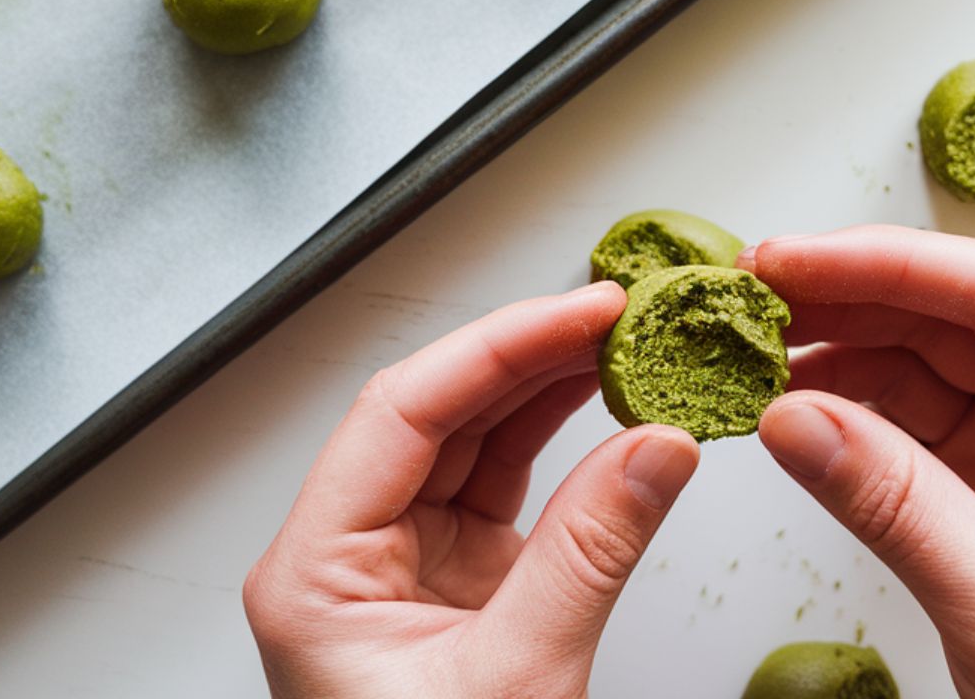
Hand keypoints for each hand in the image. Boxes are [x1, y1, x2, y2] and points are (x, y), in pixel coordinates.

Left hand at [244, 282, 699, 698]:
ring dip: (544, 385)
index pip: (402, 409)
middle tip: (611, 312)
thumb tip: (659, 447)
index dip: (496, 344)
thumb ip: (590, 553)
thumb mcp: (516, 685)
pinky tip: (601, 401)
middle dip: (527, 352)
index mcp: (315, 568)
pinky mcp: (452, 575)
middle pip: (436, 409)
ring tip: (617, 341)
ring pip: (470, 435)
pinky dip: (554, 439)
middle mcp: (348, 547)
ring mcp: (401, 558)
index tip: (577, 313)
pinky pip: (501, 480)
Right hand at [739, 225, 974, 698]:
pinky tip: (792, 403)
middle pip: (953, 312)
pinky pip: (915, 412)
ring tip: (755, 348)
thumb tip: (788, 419)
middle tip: (752, 293)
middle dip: (846, 295)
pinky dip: (848, 404)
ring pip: (925, 355)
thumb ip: (895, 507)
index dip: (887, 263)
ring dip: (835, 347)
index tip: (790, 263)